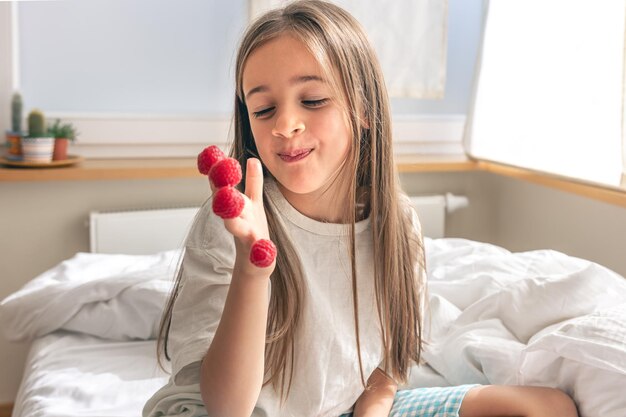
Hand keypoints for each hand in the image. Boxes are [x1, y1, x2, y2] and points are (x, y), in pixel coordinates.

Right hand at [210, 158, 274, 277]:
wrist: (254, 262)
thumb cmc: (251, 228)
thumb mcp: (253, 203)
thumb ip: (253, 182)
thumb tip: (252, 159)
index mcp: (235, 205)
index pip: (223, 186)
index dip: (217, 169)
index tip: (211, 152)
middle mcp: (235, 219)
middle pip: (224, 204)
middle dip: (221, 194)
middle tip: (220, 183)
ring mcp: (245, 237)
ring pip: (235, 228)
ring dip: (232, 220)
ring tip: (231, 215)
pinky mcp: (257, 255)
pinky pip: (258, 254)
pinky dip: (259, 253)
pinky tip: (263, 250)